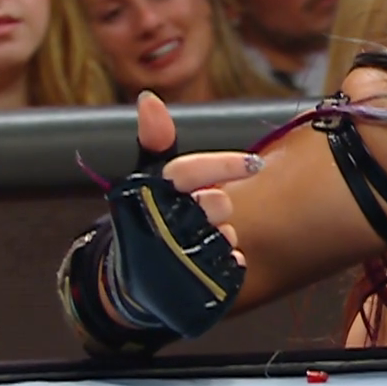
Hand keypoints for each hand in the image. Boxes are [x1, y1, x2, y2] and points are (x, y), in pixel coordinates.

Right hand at [134, 90, 257, 268]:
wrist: (132, 281)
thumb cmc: (148, 217)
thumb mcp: (147, 178)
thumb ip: (154, 140)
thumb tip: (149, 97)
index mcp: (146, 197)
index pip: (187, 171)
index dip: (222, 165)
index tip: (255, 162)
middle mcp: (157, 229)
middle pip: (216, 204)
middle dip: (219, 203)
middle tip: (210, 210)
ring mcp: (172, 262)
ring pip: (225, 237)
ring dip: (223, 235)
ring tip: (204, 239)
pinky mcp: (190, 288)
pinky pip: (231, 268)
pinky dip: (232, 263)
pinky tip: (220, 261)